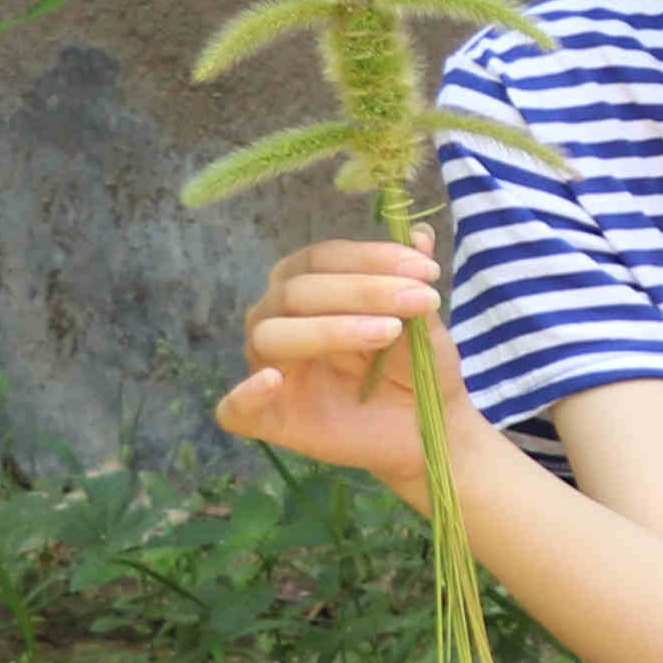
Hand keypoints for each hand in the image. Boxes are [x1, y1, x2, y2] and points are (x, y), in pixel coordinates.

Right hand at [213, 236, 455, 485]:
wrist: (428, 427)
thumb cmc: (417, 366)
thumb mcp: (424, 323)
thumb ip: (412, 283)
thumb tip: (419, 235)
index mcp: (305, 286)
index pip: (322, 258)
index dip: (371, 258)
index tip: (427, 270)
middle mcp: (276, 319)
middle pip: (297, 292)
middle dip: (363, 291)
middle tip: (421, 301)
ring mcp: (267, 368)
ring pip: (271, 336)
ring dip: (330, 329)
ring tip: (389, 332)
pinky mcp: (266, 419)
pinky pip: (234, 408)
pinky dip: (246, 393)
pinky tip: (274, 381)